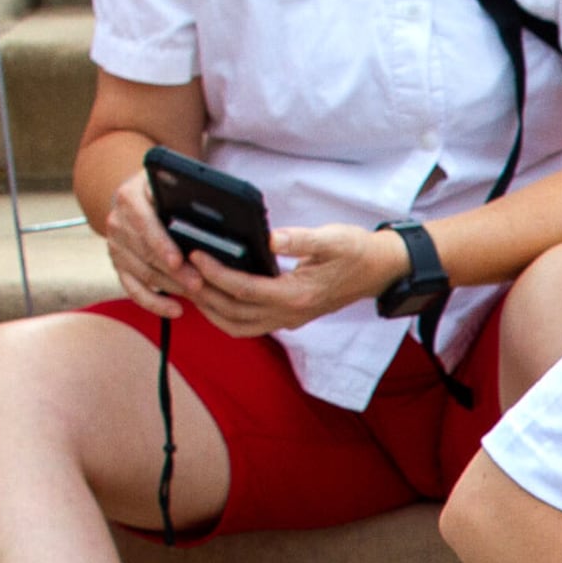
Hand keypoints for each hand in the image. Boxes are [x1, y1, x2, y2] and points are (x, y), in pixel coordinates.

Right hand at [98, 170, 196, 315]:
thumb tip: (217, 212)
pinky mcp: (119, 265)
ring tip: (198, 297)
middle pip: (145, 252)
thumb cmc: (170, 192)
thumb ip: (189, 195)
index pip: (143, 222)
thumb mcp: (176, 185)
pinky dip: (154, 302)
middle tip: (200, 285)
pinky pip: (134, 289)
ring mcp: (116, 245)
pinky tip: (176, 310)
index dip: (161, 244)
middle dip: (174, 271)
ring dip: (171, 287)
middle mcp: (117, 221)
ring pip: (143, 272)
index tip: (178, 261)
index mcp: (130, 196)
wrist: (142, 197)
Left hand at [178, 223, 403, 340]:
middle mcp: (290, 313)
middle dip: (203, 292)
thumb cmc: (357, 252)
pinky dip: (224, 315)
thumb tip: (269, 237)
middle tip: (181, 269)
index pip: (244, 288)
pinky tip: (212, 295)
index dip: (216, 272)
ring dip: (209, 308)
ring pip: (236, 325)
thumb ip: (300, 240)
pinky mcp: (287, 318)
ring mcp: (288, 320)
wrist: (380, 271)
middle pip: (232, 312)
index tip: (196, 253)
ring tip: (190, 284)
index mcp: (298, 294)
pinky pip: (247, 325)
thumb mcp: (333, 239)